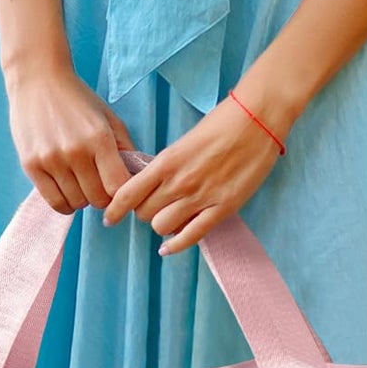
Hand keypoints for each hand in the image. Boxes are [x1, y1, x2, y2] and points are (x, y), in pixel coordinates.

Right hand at [6, 60, 134, 213]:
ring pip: (76, 204)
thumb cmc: (77, 100)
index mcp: (99, 139)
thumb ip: (126, 150)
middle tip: (96, 182)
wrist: (38, 78)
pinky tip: (66, 190)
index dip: (121, 193)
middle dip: (101, 196)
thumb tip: (138, 181)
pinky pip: (54, 202)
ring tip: (79, 182)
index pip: (117, 188)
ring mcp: (51, 160)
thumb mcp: (109, 119)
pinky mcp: (31, 165)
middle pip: (97, 199)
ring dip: (81, 198)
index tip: (116, 188)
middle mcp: (75, 151)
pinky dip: (64, 202)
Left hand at [103, 95, 282, 253]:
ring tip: (170, 219)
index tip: (109, 218)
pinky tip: (168, 248)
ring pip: (163, 227)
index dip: (115, 209)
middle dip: (144, 213)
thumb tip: (153, 185)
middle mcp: (179, 182)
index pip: (128, 194)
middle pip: (144, 214)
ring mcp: (201, 197)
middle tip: (153, 208)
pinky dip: (176, 246)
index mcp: (166, 161)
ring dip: (162, 226)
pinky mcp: (222, 208)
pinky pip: (191, 236)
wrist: (257, 119)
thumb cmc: (222, 123)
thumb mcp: (184, 142)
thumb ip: (167, 165)